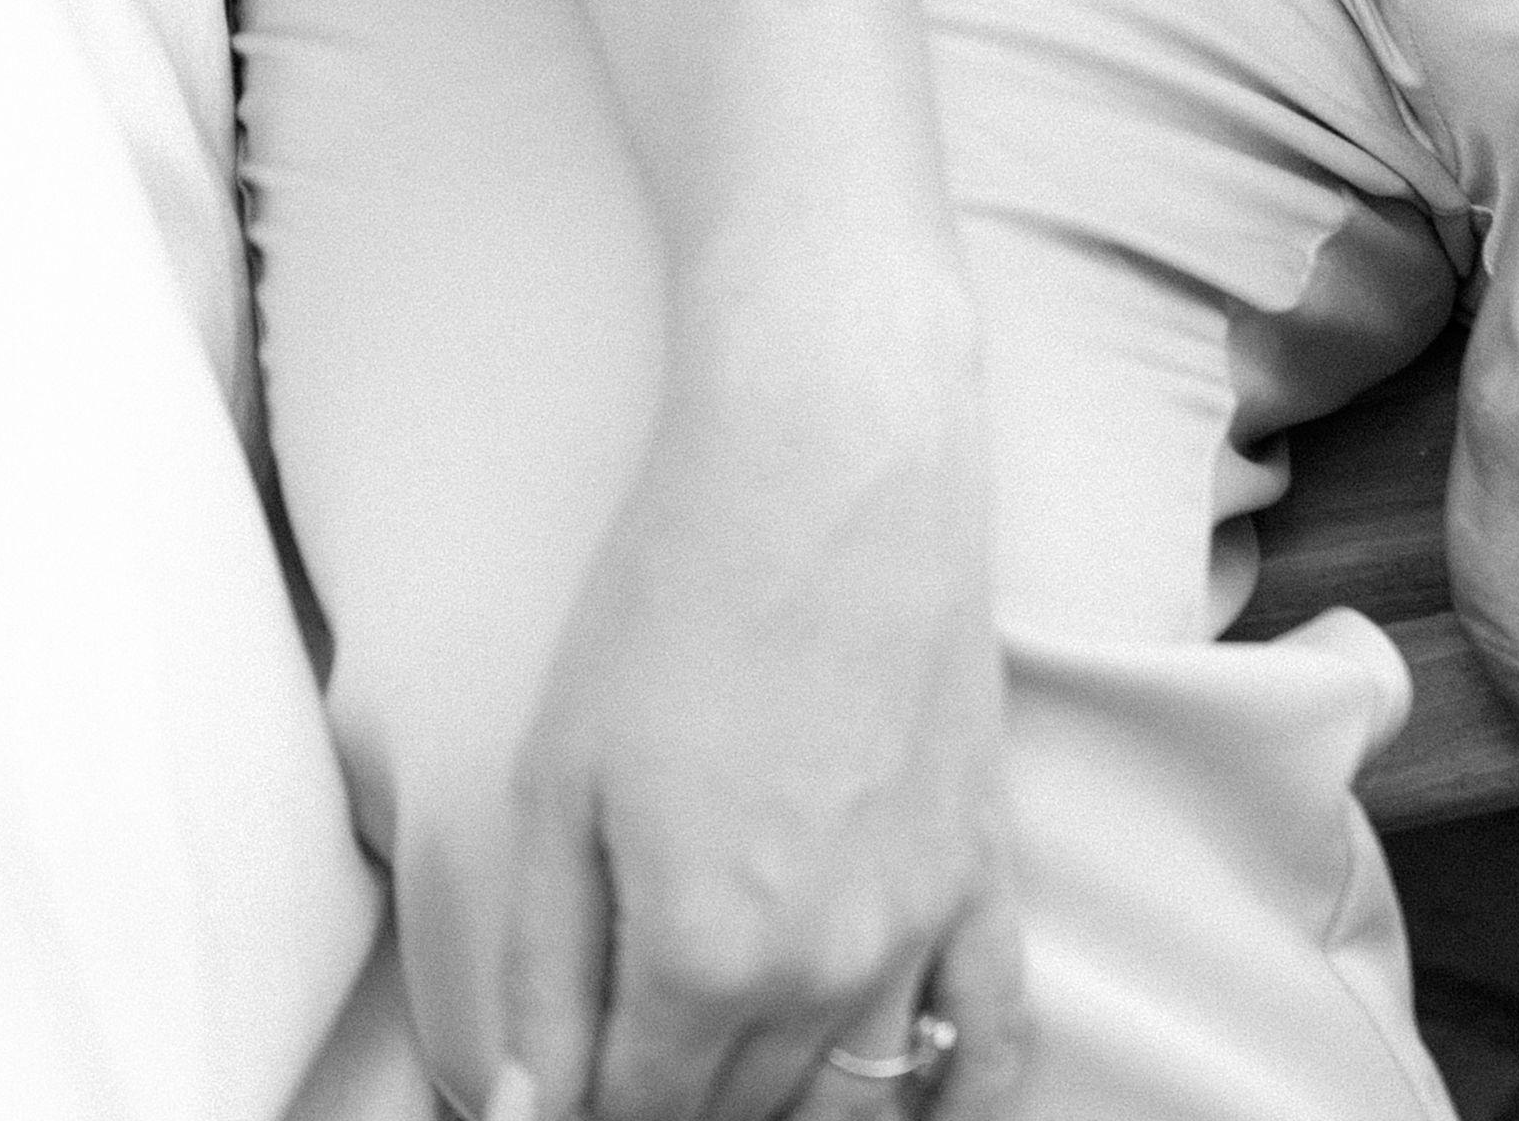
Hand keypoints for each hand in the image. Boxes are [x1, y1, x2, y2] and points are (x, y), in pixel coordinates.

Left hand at [489, 285, 1026, 1120]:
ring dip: (782, 1101)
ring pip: (852, 1102)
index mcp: (701, 958)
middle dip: (676, 1094)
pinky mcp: (983, 873)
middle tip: (633, 1026)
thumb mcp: (558, 782)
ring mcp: (920, 931)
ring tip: (727, 1049)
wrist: (828, 462)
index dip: (589, 1099)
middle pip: (738, 1110)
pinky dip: (950, 1102)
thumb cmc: (670, 598)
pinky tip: (903, 1108)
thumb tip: (526, 1117)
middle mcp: (822, 975)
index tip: (570, 1068)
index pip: (638, 1109)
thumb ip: (543, 971)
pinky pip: (992, 1047)